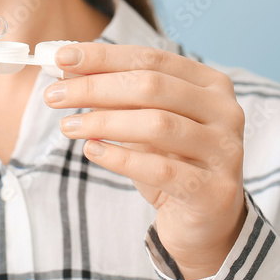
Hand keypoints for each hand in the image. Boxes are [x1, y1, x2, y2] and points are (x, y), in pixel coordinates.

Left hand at [45, 43, 247, 279]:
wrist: (204, 222)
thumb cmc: (169, 161)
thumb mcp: (142, 122)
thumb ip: (115, 94)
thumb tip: (66, 68)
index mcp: (210, 84)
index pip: (151, 59)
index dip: (104, 57)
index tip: (62, 57)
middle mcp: (225, 112)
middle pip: (152, 87)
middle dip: (95, 88)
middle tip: (54, 96)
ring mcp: (225, 151)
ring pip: (157, 125)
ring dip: (103, 122)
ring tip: (67, 126)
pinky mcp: (213, 191)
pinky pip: (160, 169)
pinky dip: (120, 158)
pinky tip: (92, 151)